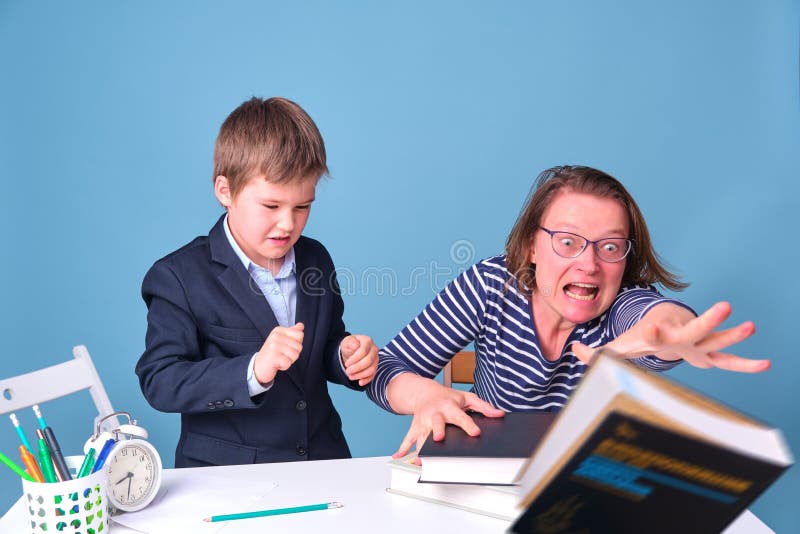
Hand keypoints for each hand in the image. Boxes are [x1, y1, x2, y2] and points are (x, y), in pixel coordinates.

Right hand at [253, 323, 304, 383]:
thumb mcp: (282, 340)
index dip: (297, 344)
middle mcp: (276, 336)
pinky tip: (277, 364)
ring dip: (289, 360)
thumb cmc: (273, 353)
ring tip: (280, 359)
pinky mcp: (273, 357)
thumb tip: (301, 325)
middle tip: (282, 355)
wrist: (258, 366)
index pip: (300, 335)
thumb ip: (292, 332)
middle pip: (299, 346)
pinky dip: (285, 366)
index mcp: (279, 330)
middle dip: (293, 354)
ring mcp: (274, 346)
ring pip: (295, 355)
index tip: (287, 347)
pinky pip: (288, 363)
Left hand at [340, 334, 378, 385]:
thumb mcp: (347, 342)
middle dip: (357, 368)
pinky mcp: (375, 367)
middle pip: (369, 360)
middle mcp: (374, 349)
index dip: (355, 359)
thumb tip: (356, 346)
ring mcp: (376, 359)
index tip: (346, 364)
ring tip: (350, 376)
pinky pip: (373, 375)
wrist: (351, 351)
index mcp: (367, 341)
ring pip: (372, 369)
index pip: (363, 351)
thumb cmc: (349, 346)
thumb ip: (350, 343)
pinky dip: (367, 380)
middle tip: (347, 371)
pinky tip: (360, 382)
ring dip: (361, 375)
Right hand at [391, 377, 504, 459]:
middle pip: (436, 423)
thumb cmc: (447, 397)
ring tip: (421, 460)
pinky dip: (402, 447)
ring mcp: (423, 421)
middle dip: (437, 431)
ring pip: (421, 434)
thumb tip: (499, 415)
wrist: (425, 391)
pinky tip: (398, 456)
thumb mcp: (467, 398)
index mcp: (449, 406)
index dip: (468, 425)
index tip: (475, 433)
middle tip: (439, 440)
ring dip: (420, 446)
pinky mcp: (415, 427)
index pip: (460, 416)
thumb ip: (483, 407)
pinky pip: (408, 438)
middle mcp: (435, 414)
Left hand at [572, 302, 769, 372]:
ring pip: (717, 339)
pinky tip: (765, 364)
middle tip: (725, 305)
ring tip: (751, 326)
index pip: (653, 335)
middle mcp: (680, 336)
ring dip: (733, 334)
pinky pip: (728, 361)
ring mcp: (696, 345)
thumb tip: (572, 352)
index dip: (651, 334)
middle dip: (708, 319)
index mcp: (657, 335)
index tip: (651, 330)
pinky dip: (745, 364)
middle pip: (695, 329)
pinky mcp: (707, 356)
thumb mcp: (617, 347)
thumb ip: (596, 352)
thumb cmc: (640, 339)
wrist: (662, 328)